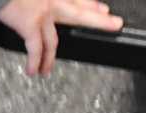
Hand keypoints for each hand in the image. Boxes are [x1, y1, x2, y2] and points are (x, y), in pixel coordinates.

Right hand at [0, 0, 122, 77]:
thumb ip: (36, 0)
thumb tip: (34, 6)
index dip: (91, 4)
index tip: (102, 8)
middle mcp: (52, 1)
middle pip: (80, 13)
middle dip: (99, 20)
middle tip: (115, 25)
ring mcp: (43, 14)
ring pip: (54, 40)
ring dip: (51, 58)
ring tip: (48, 71)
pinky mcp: (30, 25)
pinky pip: (36, 48)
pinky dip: (35, 61)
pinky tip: (33, 71)